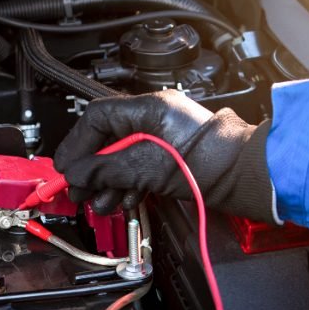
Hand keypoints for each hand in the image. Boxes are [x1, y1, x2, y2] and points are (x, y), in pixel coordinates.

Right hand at [53, 91, 275, 221]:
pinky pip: (137, 169)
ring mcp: (162, 140)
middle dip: (90, 169)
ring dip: (106, 183)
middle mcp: (154, 119)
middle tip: (78, 190)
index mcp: (148, 108)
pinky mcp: (170, 159)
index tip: (66, 167)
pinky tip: (120, 201)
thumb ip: (107, 170)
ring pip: (121, 159)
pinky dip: (126, 186)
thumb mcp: (146, 167)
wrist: (243, 178)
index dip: (77, 143)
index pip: (97, 118)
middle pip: (107, 141)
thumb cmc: (209, 161)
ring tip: (99, 202)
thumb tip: (78, 174)